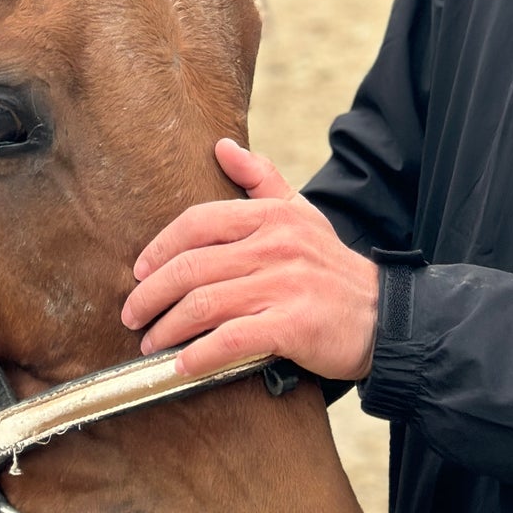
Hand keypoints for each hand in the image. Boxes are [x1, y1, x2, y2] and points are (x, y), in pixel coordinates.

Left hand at [120, 139, 379, 382]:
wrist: (381, 314)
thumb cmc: (329, 264)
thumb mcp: (301, 211)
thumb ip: (260, 179)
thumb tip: (222, 146)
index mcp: (272, 216)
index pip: (199, 222)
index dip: (161, 247)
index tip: (139, 271)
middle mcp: (275, 246)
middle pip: (192, 267)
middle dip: (151, 294)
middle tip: (132, 314)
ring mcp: (283, 286)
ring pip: (204, 304)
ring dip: (167, 328)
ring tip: (150, 343)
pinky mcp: (292, 326)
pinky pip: (232, 340)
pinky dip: (199, 356)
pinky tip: (181, 366)